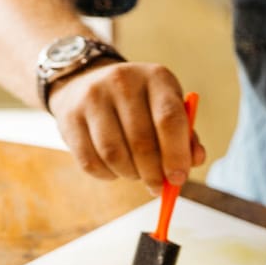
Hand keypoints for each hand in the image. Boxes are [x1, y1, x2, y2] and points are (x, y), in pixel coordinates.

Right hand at [49, 60, 204, 191]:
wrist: (85, 81)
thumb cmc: (137, 103)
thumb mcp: (164, 106)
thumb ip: (184, 134)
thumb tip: (195, 160)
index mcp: (155, 77)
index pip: (169, 119)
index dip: (176, 154)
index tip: (178, 178)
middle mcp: (122, 82)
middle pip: (141, 141)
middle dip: (153, 173)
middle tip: (158, 187)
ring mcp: (93, 98)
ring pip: (114, 155)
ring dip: (129, 174)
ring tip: (136, 174)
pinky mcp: (70, 117)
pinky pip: (90, 162)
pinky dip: (107, 175)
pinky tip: (114, 169)